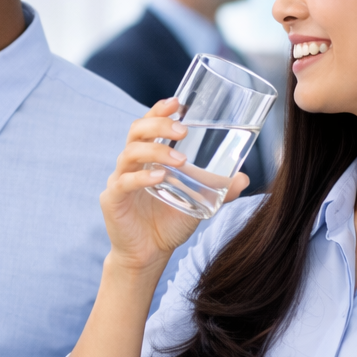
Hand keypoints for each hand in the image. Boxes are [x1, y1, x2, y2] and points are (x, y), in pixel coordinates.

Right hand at [101, 98, 248, 272]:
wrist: (149, 254)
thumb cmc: (169, 222)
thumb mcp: (198, 202)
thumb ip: (219, 189)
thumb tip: (243, 177)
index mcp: (147, 157)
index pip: (148, 125)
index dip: (159, 110)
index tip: (177, 102)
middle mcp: (131, 164)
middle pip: (136, 132)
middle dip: (158, 125)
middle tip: (182, 129)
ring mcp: (119, 180)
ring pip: (131, 154)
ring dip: (156, 152)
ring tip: (180, 159)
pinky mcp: (113, 200)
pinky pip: (124, 183)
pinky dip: (142, 178)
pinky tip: (159, 178)